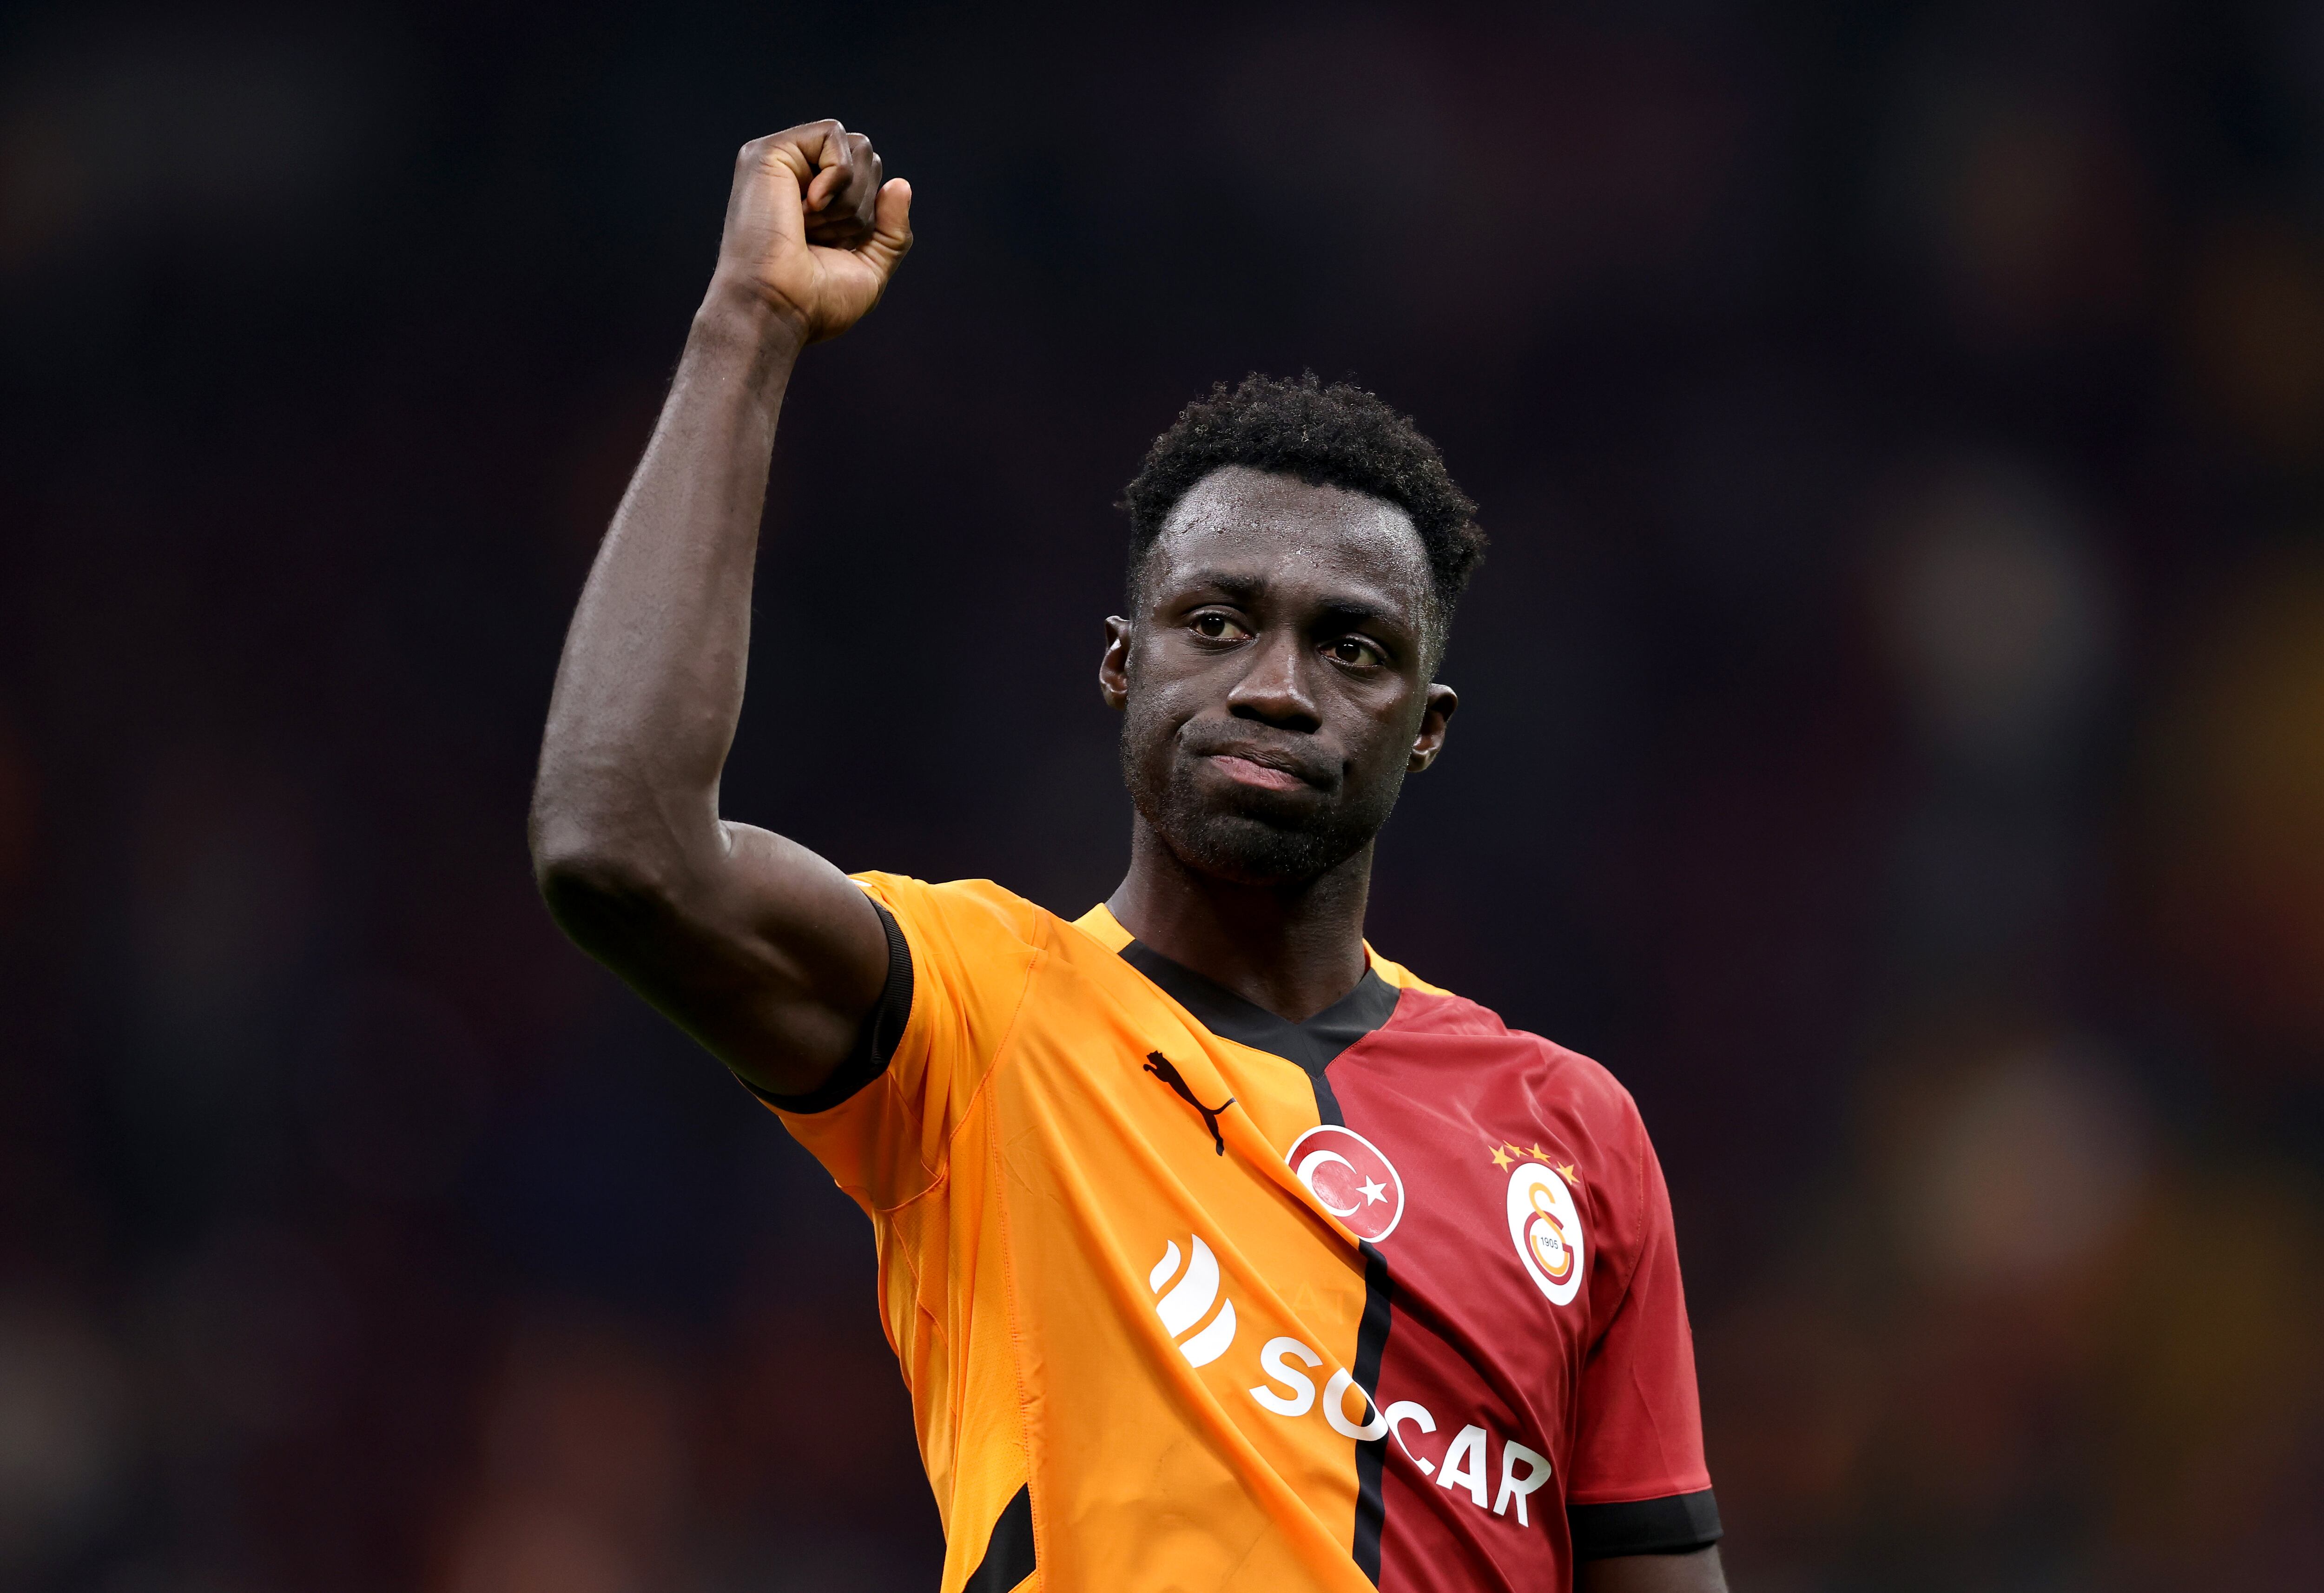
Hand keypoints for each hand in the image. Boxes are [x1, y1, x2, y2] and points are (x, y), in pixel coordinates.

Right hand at [708, 120, 912, 343]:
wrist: (776, 310)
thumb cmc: (815, 302)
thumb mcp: (870, 268)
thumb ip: (892, 230)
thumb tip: (901, 184)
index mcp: (816, 203)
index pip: (870, 178)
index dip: (871, 215)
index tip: (838, 248)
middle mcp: (798, 178)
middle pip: (868, 157)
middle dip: (862, 206)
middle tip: (823, 238)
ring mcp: (782, 162)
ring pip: (856, 146)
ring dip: (850, 199)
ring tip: (811, 226)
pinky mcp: (769, 151)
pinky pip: (833, 134)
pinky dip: (838, 176)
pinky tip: (809, 207)